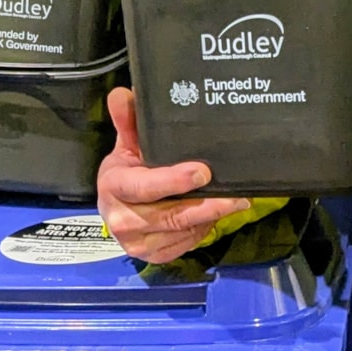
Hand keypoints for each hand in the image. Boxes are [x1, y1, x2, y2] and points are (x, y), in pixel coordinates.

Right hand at [96, 87, 250, 263]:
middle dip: (208, 206)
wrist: (114, 207)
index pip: (145, 187)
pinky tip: (216, 216)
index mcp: (114, 188)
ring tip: (235, 202)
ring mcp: (138, 244)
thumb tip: (125, 93)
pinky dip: (203, 230)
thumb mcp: (125, 145)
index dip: (174, 181)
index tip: (203, 172)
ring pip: (182, 231)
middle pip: (171, 215)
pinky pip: (185, 244)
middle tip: (237, 196)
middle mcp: (122, 221)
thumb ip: (128, 121)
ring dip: (211, 218)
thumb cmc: (126, 172)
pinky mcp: (153, 257)